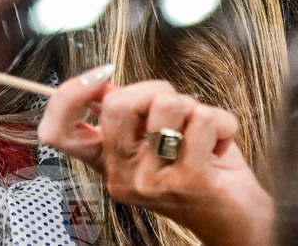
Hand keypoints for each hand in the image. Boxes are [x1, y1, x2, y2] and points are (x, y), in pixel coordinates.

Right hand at [38, 67, 273, 245]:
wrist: (238, 221)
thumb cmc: (201, 172)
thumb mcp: (153, 140)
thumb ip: (129, 113)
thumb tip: (102, 81)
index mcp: (109, 162)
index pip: (59, 131)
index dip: (69, 94)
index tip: (99, 76)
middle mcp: (123, 175)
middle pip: (117, 103)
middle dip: (155, 88)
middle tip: (176, 108)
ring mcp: (153, 181)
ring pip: (167, 104)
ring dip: (194, 108)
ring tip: (200, 133)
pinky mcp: (189, 181)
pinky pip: (203, 120)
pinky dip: (223, 123)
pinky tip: (220, 145)